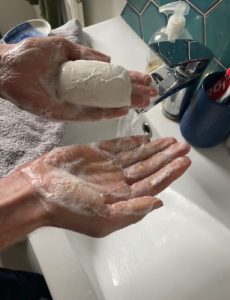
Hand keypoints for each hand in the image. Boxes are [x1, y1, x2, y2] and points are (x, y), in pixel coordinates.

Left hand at [0, 37, 155, 120]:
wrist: (8, 67)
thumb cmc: (32, 55)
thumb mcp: (64, 49)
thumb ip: (86, 55)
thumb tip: (109, 60)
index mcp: (80, 76)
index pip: (109, 79)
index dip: (127, 80)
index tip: (145, 81)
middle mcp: (80, 92)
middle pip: (111, 94)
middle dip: (132, 94)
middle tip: (151, 95)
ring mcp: (74, 104)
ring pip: (104, 106)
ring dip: (125, 104)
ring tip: (143, 103)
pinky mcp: (65, 113)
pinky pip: (89, 114)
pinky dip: (106, 113)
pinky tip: (122, 110)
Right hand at [19, 136, 190, 236]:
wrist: (39, 189)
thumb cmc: (68, 207)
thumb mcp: (102, 218)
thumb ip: (131, 211)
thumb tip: (158, 203)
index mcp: (121, 200)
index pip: (152, 185)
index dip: (169, 173)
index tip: (184, 162)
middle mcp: (118, 183)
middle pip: (149, 169)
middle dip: (167, 158)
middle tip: (184, 147)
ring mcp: (108, 167)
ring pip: (138, 156)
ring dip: (154, 149)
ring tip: (171, 141)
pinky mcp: (97, 153)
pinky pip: (119, 146)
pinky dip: (133, 142)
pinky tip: (146, 138)